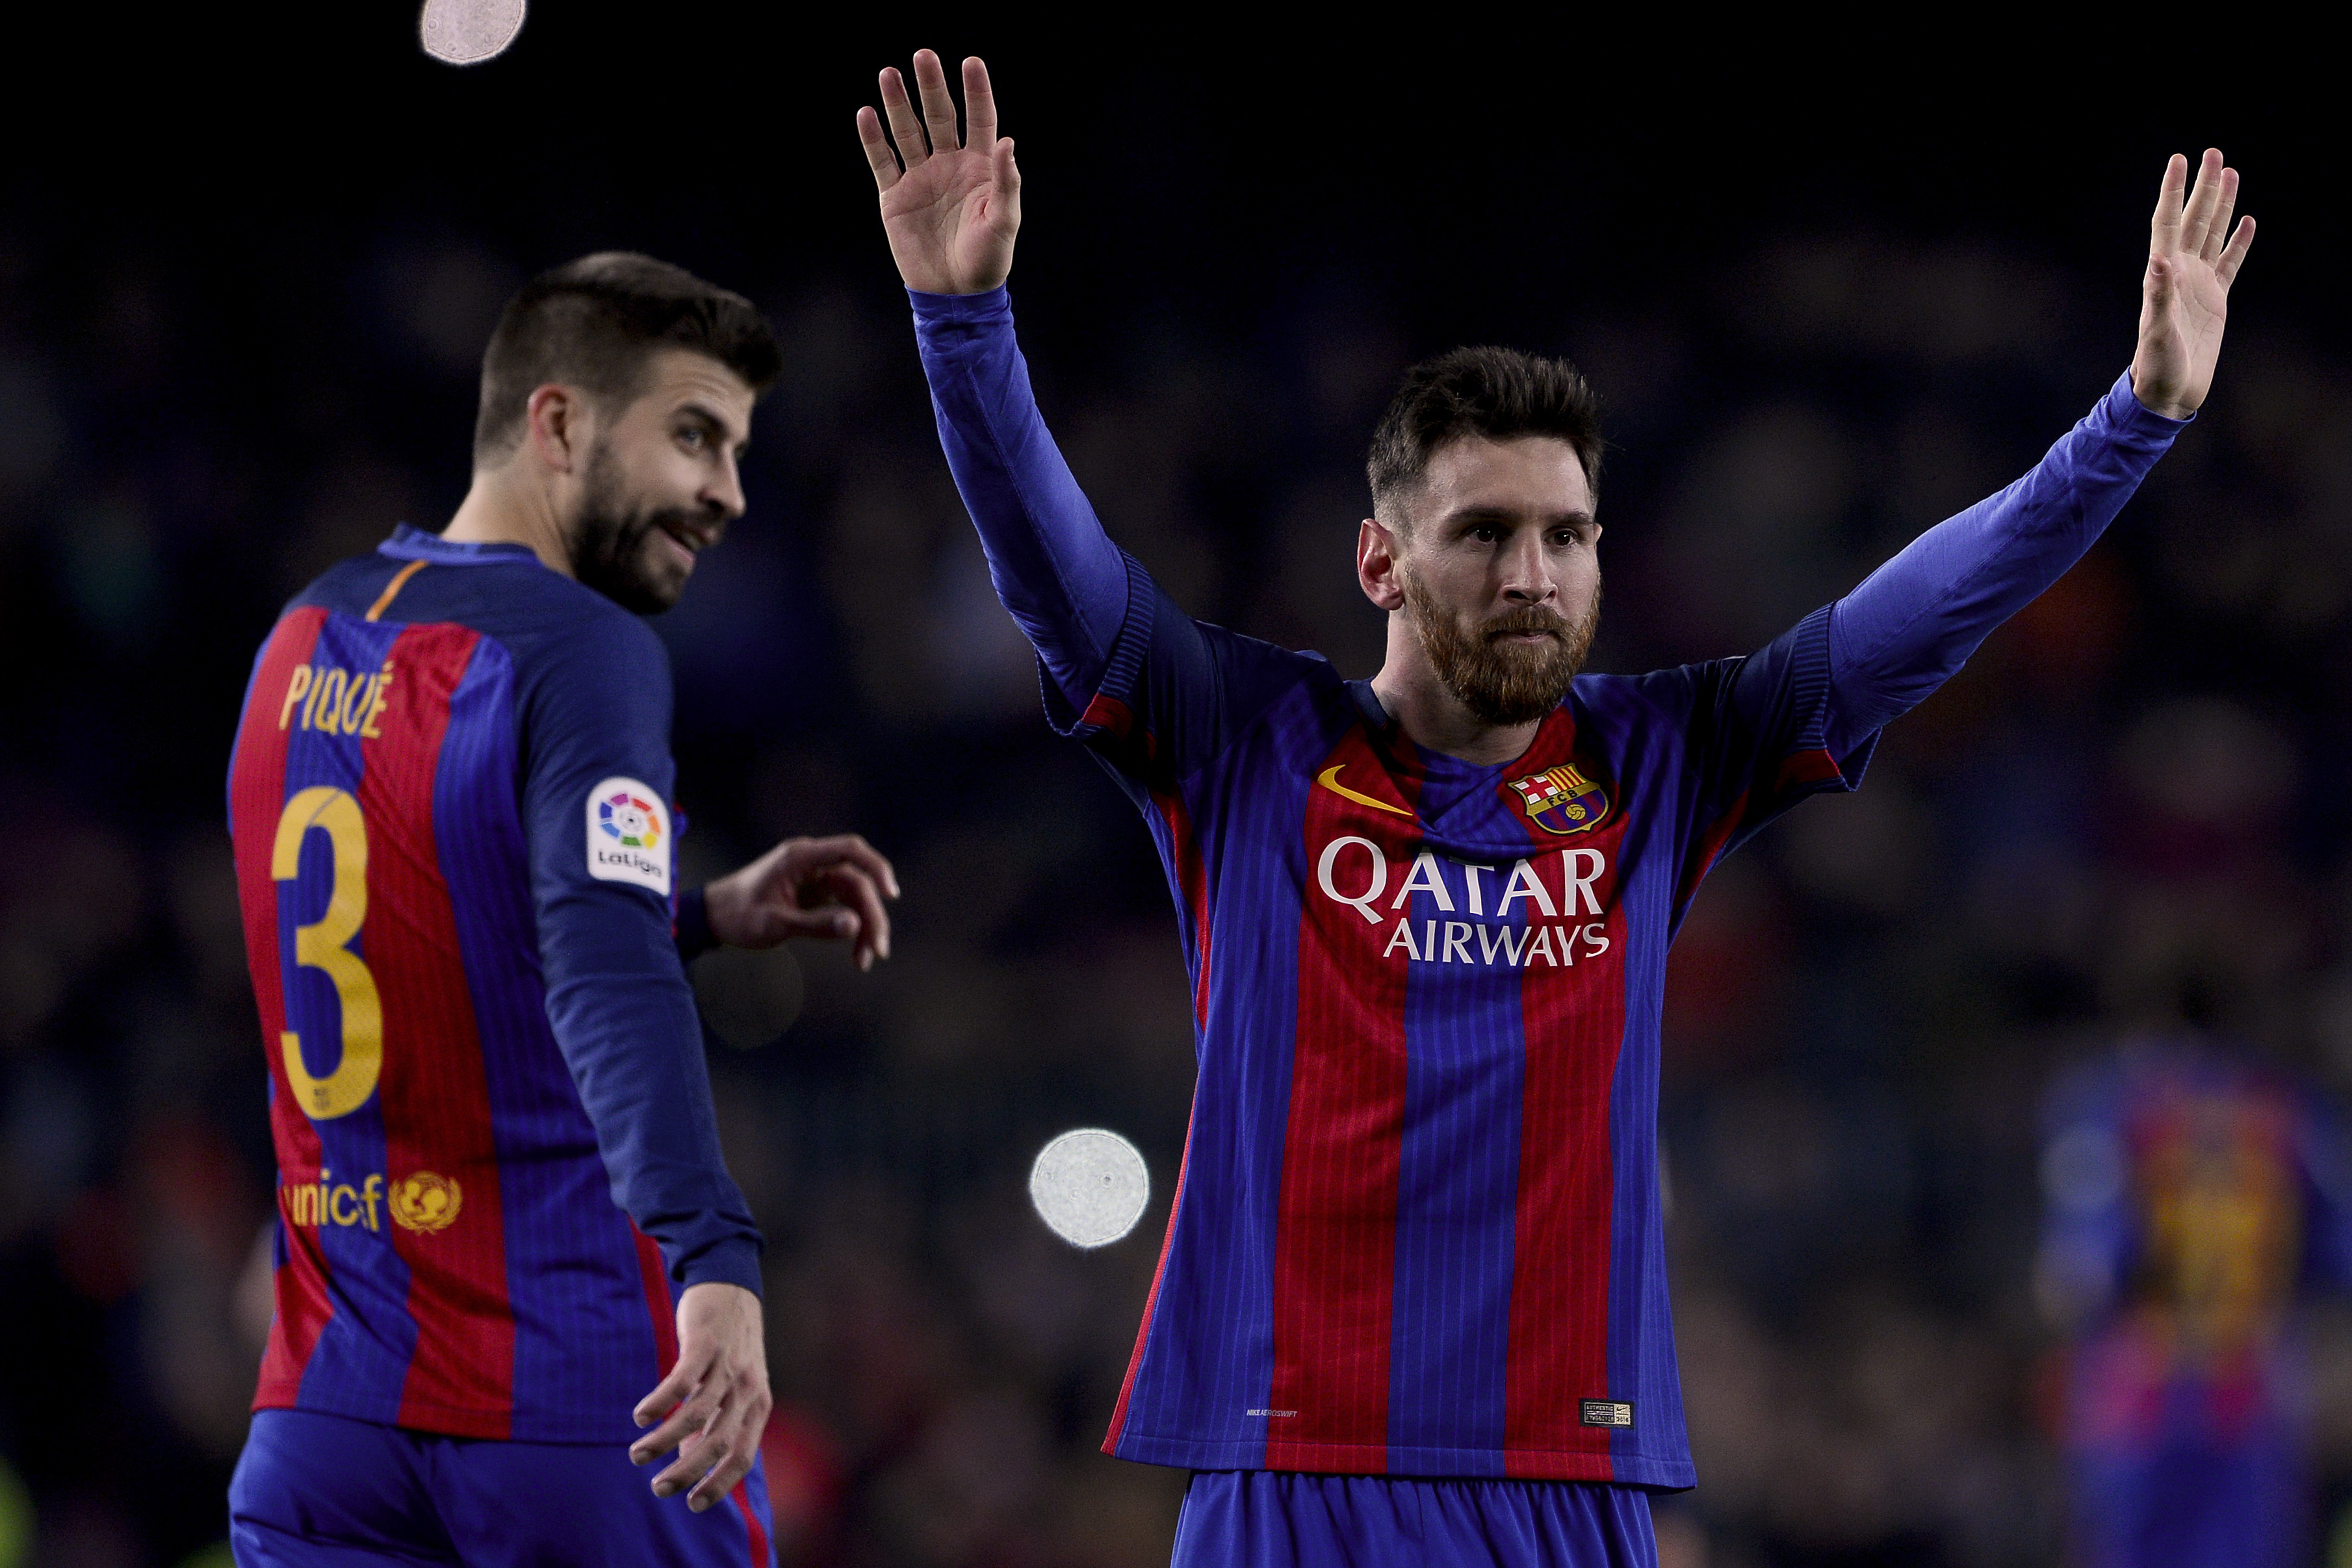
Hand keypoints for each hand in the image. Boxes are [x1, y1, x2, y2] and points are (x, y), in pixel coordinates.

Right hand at [629, 1282, 770, 1511]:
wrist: (731, 1286)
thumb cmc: (730, 1346)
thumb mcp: (734, 1387)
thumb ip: (717, 1423)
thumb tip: (689, 1462)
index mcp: (757, 1405)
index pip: (743, 1456)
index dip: (719, 1484)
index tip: (693, 1505)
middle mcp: (747, 1389)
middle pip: (719, 1443)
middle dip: (687, 1472)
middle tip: (658, 1489)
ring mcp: (728, 1366)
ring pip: (697, 1415)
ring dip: (664, 1441)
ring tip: (637, 1454)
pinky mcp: (706, 1344)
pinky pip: (682, 1381)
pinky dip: (660, 1402)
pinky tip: (640, 1416)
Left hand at [703, 834, 898, 969]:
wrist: (714, 917)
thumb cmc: (737, 916)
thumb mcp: (774, 924)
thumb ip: (815, 924)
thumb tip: (854, 926)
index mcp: (800, 857)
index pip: (850, 851)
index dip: (876, 868)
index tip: (892, 894)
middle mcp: (812, 863)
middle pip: (858, 882)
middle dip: (872, 916)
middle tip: (878, 950)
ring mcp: (816, 877)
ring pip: (855, 898)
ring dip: (865, 927)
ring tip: (866, 961)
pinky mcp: (816, 893)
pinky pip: (844, 908)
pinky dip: (851, 930)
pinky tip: (856, 953)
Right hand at [858, 50, 1020, 294]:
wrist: (954, 295)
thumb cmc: (987, 260)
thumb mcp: (1004, 222)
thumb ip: (1005, 182)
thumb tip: (1007, 143)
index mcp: (979, 167)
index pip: (979, 119)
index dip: (976, 91)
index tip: (971, 62)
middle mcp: (949, 165)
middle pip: (939, 117)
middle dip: (931, 87)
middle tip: (923, 56)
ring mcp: (920, 178)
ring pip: (907, 132)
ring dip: (898, 104)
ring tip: (888, 74)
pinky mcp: (895, 197)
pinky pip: (882, 162)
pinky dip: (873, 139)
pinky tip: (866, 113)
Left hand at [2129, 148, 2254, 419]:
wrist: (2169, 392)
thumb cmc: (2157, 366)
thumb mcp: (2157, 332)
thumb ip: (2159, 296)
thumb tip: (2159, 260)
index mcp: (2162, 275)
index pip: (2167, 222)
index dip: (2173, 191)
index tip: (2178, 159)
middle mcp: (2179, 273)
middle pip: (2193, 220)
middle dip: (2202, 187)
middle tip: (2212, 153)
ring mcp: (2198, 284)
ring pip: (2211, 234)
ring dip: (2221, 205)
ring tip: (2229, 173)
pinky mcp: (2215, 299)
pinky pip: (2229, 263)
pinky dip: (2237, 242)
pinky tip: (2246, 221)